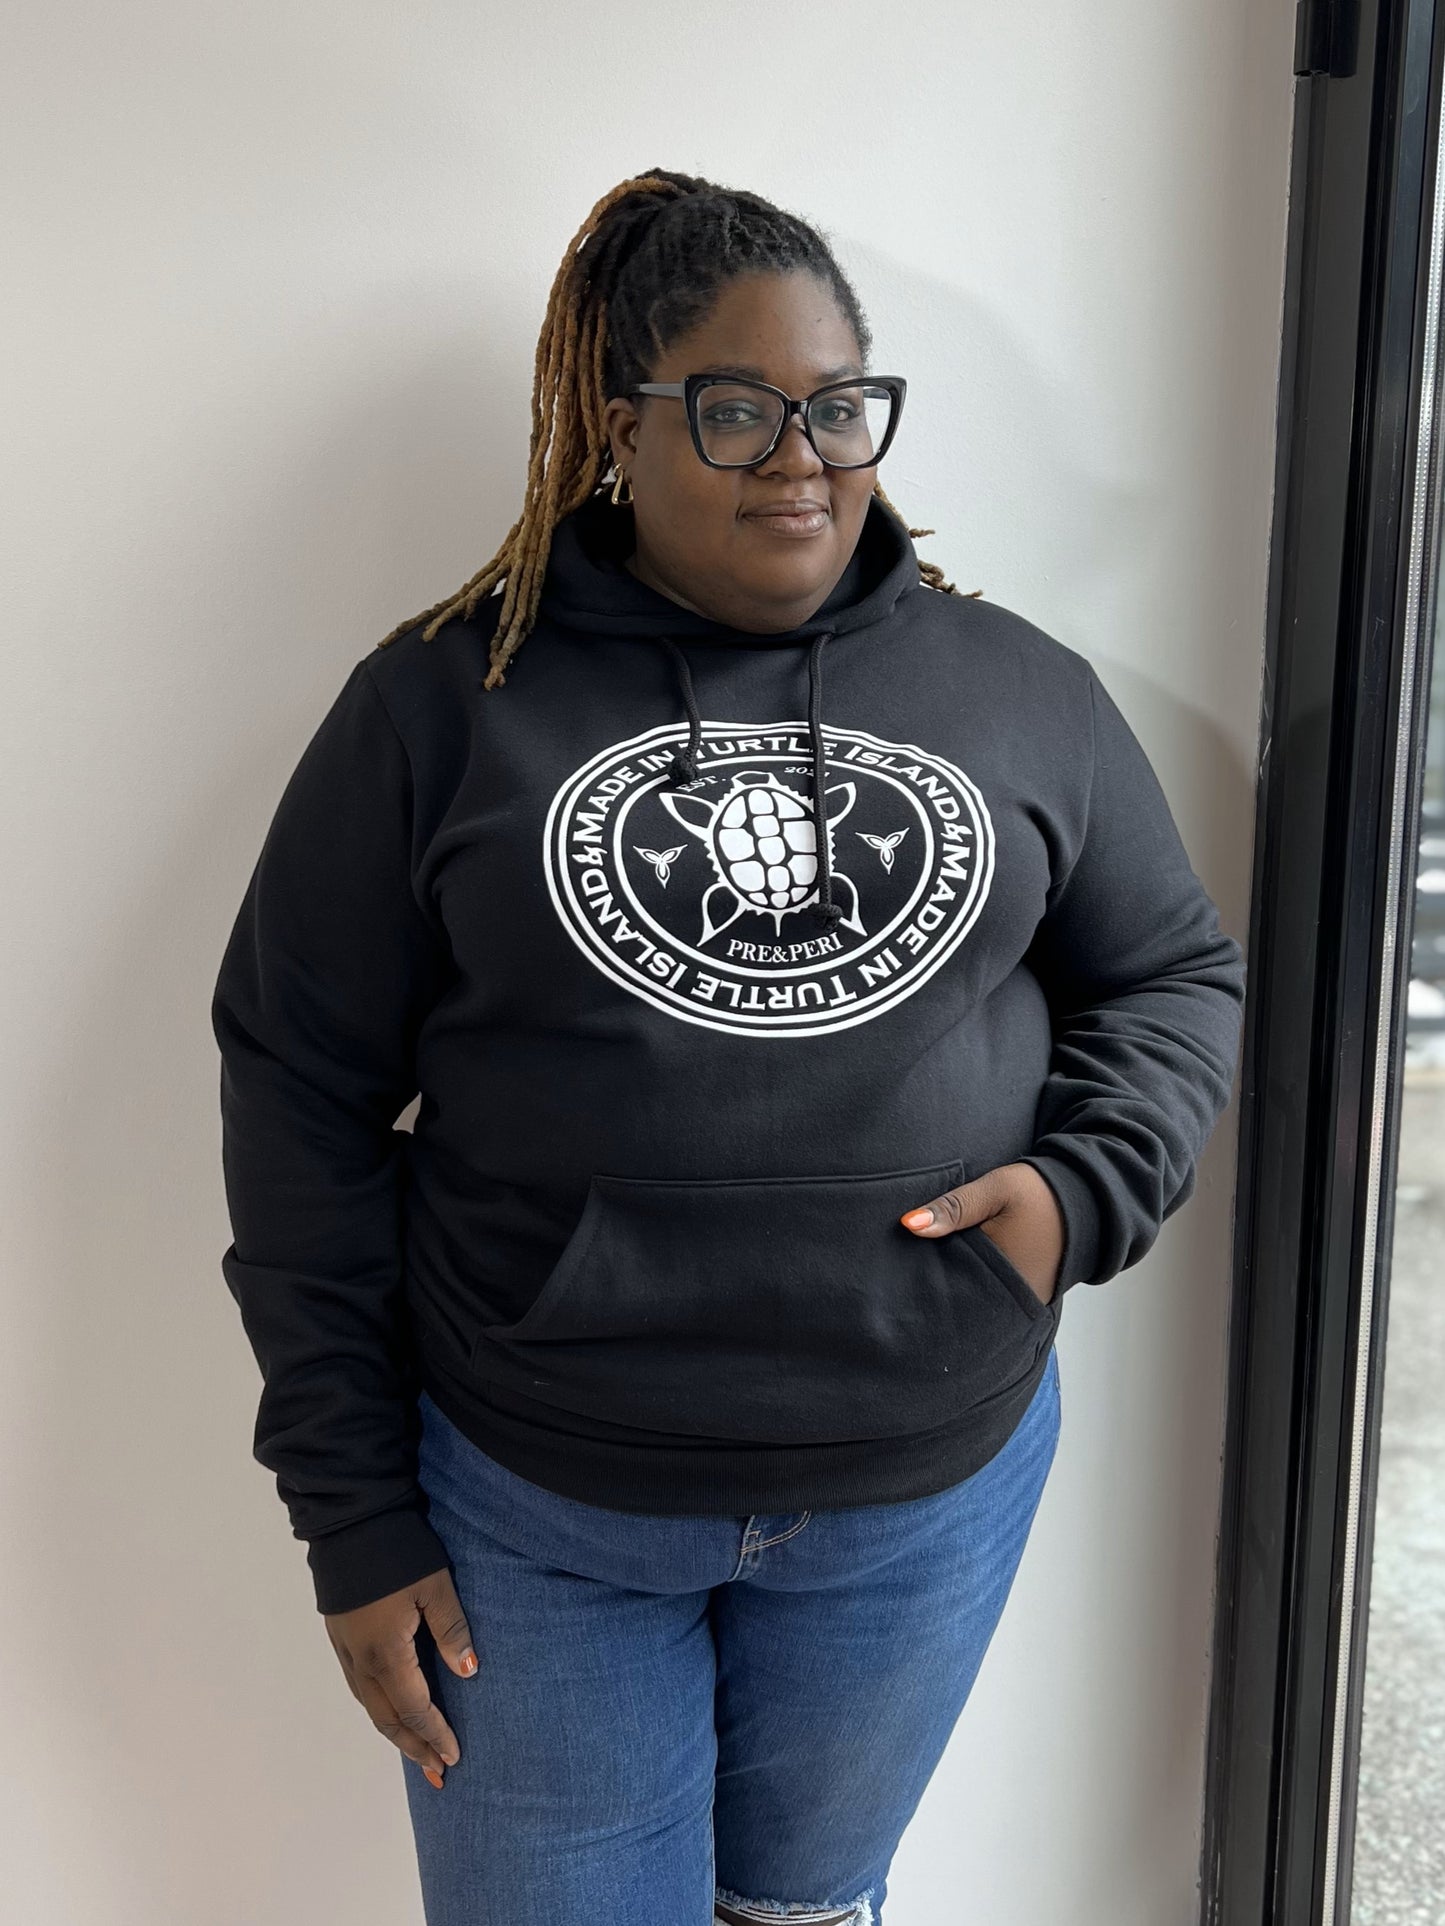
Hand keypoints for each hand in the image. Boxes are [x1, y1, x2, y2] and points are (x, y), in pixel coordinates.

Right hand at [325, 1564, 477, 1789]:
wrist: (350, 1519)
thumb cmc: (399, 1550)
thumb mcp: (435, 1586)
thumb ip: (452, 1630)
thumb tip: (468, 1671)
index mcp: (386, 1653)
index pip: (414, 1708)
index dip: (435, 1735)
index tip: (454, 1757)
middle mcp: (360, 1659)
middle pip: (387, 1718)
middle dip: (413, 1747)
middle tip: (438, 1773)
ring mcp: (345, 1648)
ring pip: (369, 1704)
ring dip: (394, 1731)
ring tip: (416, 1751)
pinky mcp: (338, 1634)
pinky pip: (359, 1686)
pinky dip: (378, 1706)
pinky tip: (390, 1708)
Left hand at [900, 1161, 1064, 1307]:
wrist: (1088, 1201)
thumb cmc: (1040, 1192)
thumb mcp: (995, 1190)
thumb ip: (954, 1207)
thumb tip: (909, 1224)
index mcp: (1002, 1271)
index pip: (949, 1283)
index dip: (926, 1274)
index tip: (905, 1266)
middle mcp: (1015, 1295)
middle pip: (964, 1296)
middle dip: (942, 1284)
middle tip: (915, 1272)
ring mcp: (1026, 1299)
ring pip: (980, 1298)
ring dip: (962, 1285)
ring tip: (940, 1270)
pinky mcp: (1033, 1296)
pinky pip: (997, 1296)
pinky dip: (981, 1285)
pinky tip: (968, 1271)